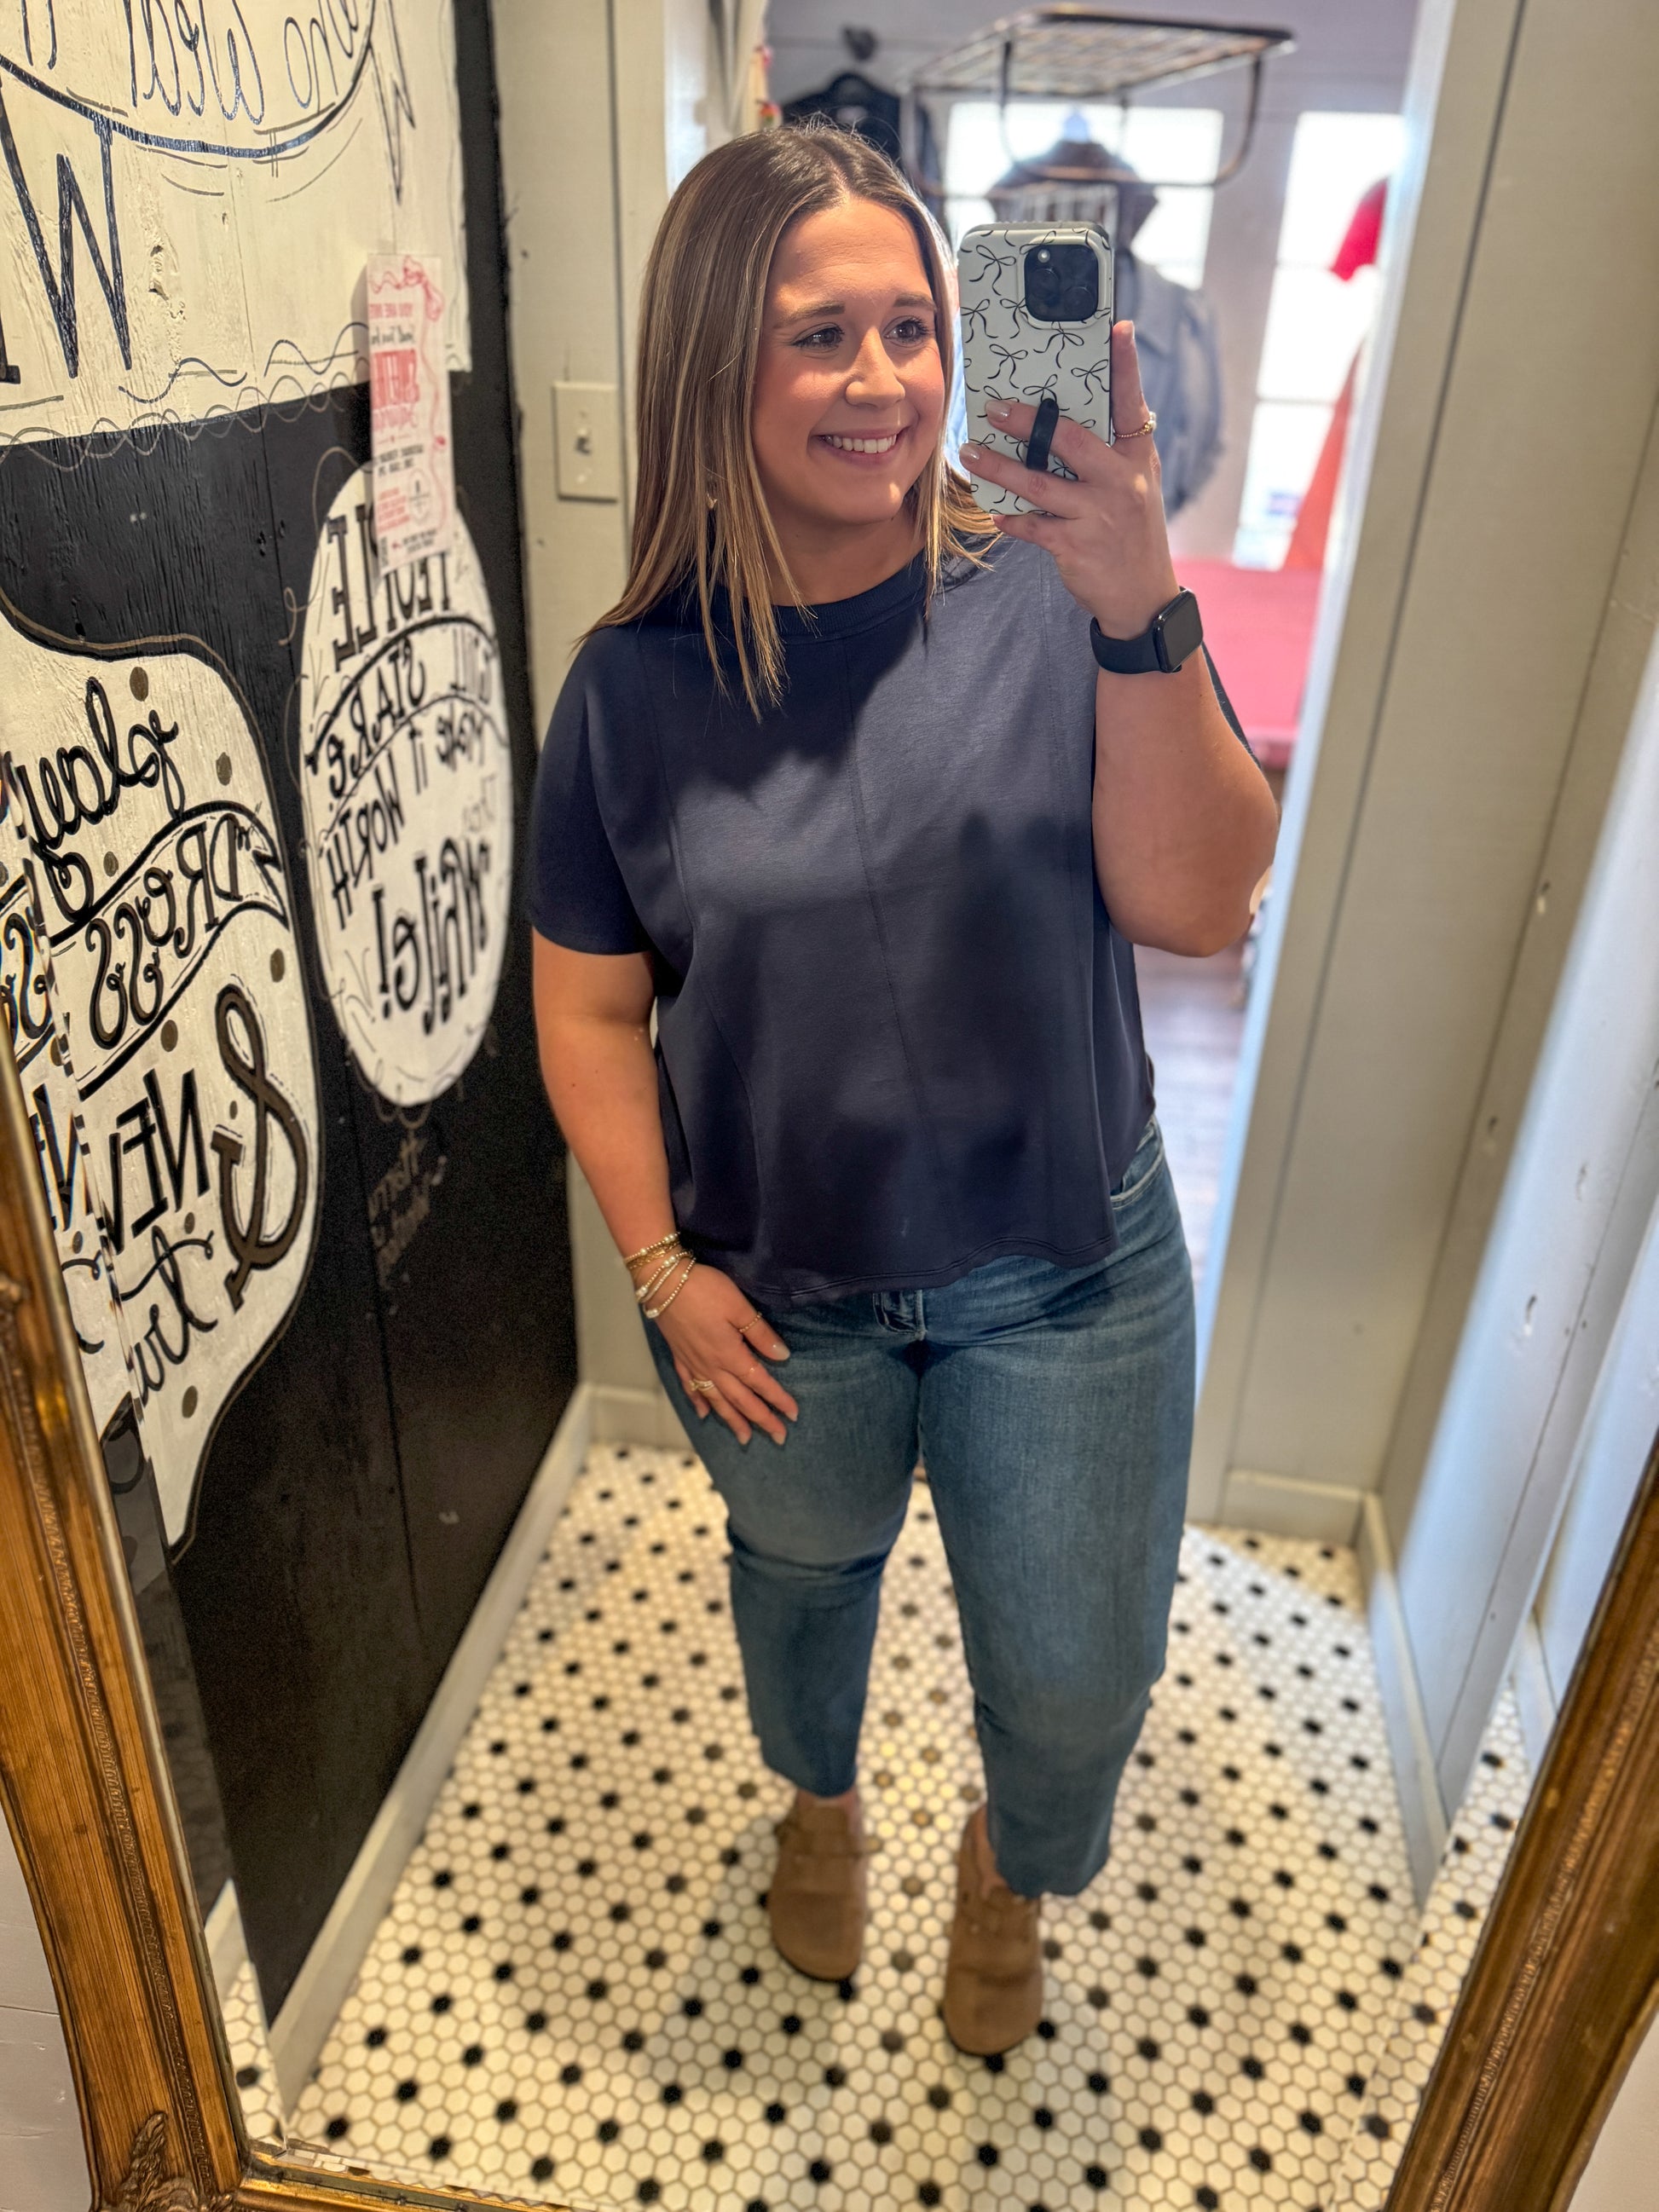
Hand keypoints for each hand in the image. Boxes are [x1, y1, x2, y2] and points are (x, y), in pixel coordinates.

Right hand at [654, 1263, 798, 1446]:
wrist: (662, 1280)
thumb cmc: (705, 1289)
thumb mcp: (739, 1307)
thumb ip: (761, 1334)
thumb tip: (783, 1357)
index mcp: (729, 1354)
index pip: (759, 1382)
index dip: (777, 1399)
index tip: (793, 1415)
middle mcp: (711, 1366)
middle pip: (740, 1399)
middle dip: (761, 1419)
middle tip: (779, 1437)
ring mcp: (693, 1363)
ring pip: (716, 1400)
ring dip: (732, 1420)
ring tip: (745, 1437)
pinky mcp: (679, 1356)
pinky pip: (689, 1386)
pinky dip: (698, 1402)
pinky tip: (703, 1414)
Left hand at [959, 320, 1179, 639]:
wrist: (1143, 597)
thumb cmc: (1132, 532)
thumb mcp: (1137, 484)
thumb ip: (1112, 450)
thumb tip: (1070, 415)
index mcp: (1137, 458)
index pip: (1131, 404)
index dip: (1127, 366)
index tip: (1118, 329)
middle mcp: (1121, 482)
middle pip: (1069, 440)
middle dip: (1028, 421)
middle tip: (994, 408)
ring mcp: (1098, 515)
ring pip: (1038, 484)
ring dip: (999, 468)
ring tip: (971, 452)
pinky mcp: (1076, 547)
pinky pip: (1033, 527)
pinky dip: (1011, 519)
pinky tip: (993, 512)